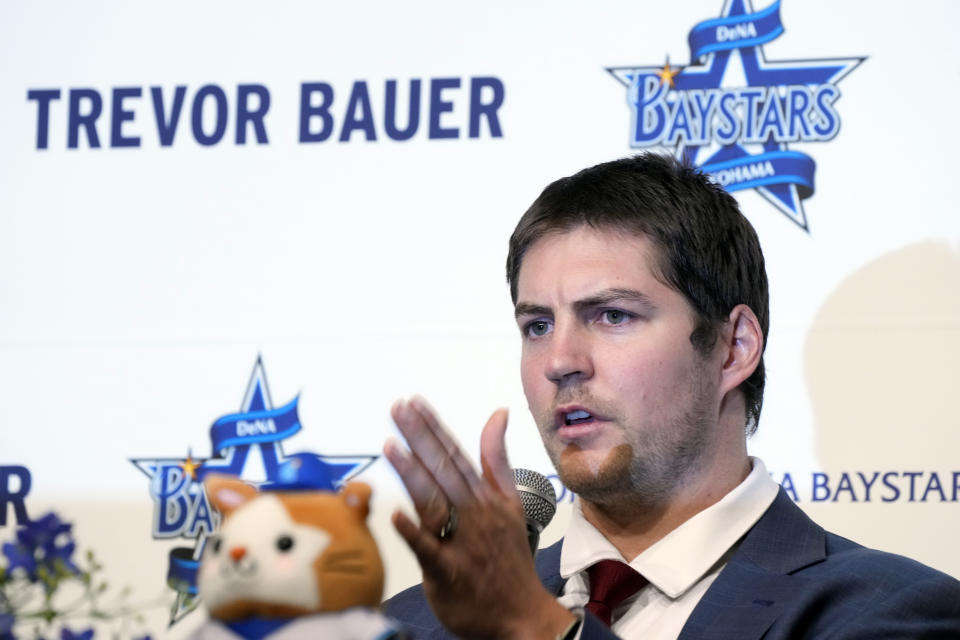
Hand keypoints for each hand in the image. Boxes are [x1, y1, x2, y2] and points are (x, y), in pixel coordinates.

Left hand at [384, 397, 574, 639]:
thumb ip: (496, 459)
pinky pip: (430, 552)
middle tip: (398, 409)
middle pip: (444, 470)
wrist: (524, 616)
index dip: (433, 428)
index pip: (456, 455)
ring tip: (391, 447)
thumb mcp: (511, 503)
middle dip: (420, 438)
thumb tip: (498, 413)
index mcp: (486, 497)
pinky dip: (415, 534)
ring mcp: (463, 543)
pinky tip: (396, 516)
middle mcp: (475, 514)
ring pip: (436, 503)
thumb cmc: (510, 558)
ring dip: (414, 474)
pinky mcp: (449, 574)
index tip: (413, 403)